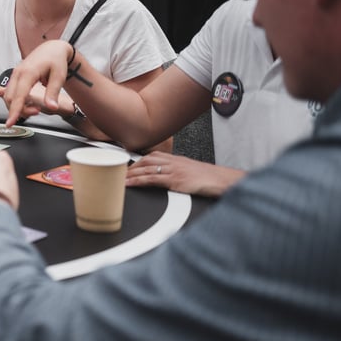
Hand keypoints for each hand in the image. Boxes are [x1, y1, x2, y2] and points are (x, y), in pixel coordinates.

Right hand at [0, 40, 72, 125]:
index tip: (10, 123)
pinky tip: (29, 102)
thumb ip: (53, 92)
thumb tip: (51, 107)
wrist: (52, 49)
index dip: (14, 111)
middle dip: (20, 110)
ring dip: (18, 106)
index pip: (18, 96)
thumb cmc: (55, 59)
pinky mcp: (16, 76)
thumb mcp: (59, 76)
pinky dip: (17, 101)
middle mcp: (18, 73)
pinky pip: (11, 92)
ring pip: (9, 96)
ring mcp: (15, 74)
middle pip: (10, 98)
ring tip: (35, 108)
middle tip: (37, 112)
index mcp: (28, 72)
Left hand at [127, 151, 245, 197]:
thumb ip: (177, 172)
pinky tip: (130, 184)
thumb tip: (165, 178)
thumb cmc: (209, 179)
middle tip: (117, 173)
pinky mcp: (176, 180)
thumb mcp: (190, 172)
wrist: (223, 181)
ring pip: (147, 168)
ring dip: (131, 174)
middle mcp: (173, 162)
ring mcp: (174, 170)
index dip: (137, 161)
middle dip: (131, 167)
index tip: (126, 165)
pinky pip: (153, 179)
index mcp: (176, 159)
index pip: (152, 156)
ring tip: (119, 179)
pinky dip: (139, 181)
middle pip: (146, 161)